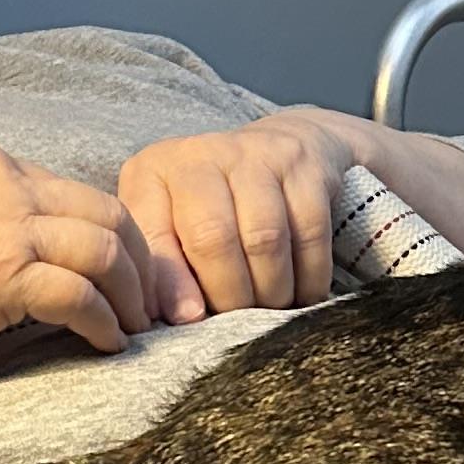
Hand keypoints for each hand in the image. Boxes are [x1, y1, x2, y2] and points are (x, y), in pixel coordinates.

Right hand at [0, 136, 156, 384]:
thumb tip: (12, 251)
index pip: (67, 188)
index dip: (104, 231)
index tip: (117, 269)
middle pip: (104, 209)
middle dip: (137, 259)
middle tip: (147, 300)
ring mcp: (3, 225)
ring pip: (104, 248)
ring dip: (130, 293)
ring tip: (134, 326)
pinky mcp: (2, 275)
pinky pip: (80, 296)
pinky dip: (103, 323)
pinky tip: (106, 344)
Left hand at [118, 110, 357, 319]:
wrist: (282, 144)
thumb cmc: (214, 202)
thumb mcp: (172, 223)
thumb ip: (162, 268)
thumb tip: (176, 317)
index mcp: (154, 172)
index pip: (155, 237)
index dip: (172, 286)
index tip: (190, 319)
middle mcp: (202, 155)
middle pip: (213, 238)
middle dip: (229, 294)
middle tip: (238, 318)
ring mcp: (257, 155)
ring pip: (264, 239)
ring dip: (271, 290)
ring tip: (270, 306)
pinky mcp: (305, 167)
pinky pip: (309, 234)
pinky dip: (309, 277)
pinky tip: (303, 292)